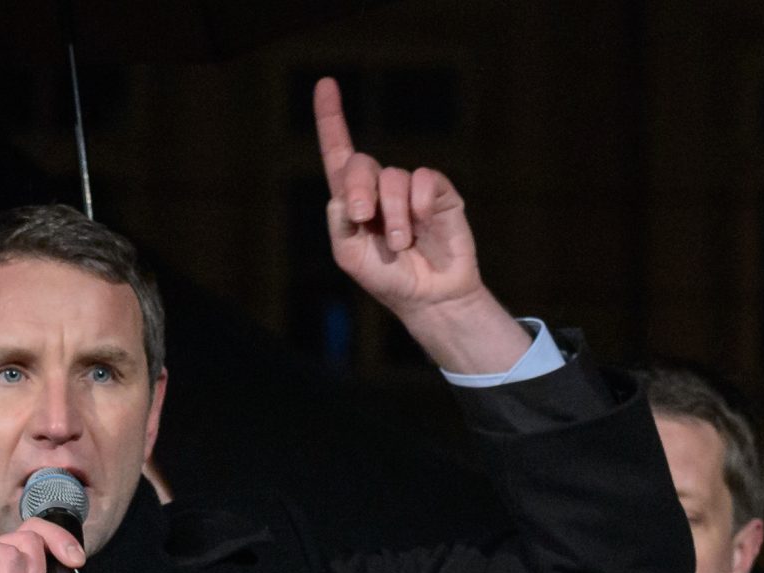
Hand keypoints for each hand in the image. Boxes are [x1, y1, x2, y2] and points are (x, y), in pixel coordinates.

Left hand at [311, 77, 529, 374]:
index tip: (325, 84)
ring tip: (400, 244)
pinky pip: (423, 180)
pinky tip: (423, 224)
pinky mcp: (438, 193)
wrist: (429, 297)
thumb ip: (339, 224)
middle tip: (362, 217)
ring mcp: (409, 189)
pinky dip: (418, 203)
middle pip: (359, 163)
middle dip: (357, 187)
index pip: (339, 153)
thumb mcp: (350, 256)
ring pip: (392, 178)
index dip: (331, 119)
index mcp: (353, 200)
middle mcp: (379, 188)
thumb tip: (343, 193)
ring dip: (393, 215)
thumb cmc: (388, 278)